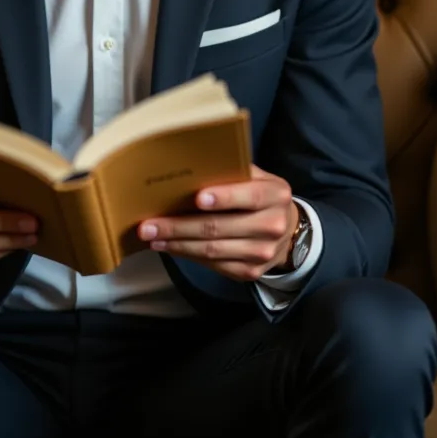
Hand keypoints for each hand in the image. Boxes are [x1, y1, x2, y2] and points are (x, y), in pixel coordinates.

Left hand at [137, 164, 297, 281]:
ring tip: (152, 236)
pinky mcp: (251, 272)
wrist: (286, 230)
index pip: (249, 196)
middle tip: (149, 224)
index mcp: (275, 194)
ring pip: (212, 250)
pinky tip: (170, 247)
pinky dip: (188, 256)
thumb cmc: (259, 195)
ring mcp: (263, 252)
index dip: (224, 197)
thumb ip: (231, 170)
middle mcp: (273, 225)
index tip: (197, 198)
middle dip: (180, 226)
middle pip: (220, 227)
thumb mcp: (255, 177)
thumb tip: (188, 165)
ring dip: (178, 244)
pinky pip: (214, 265)